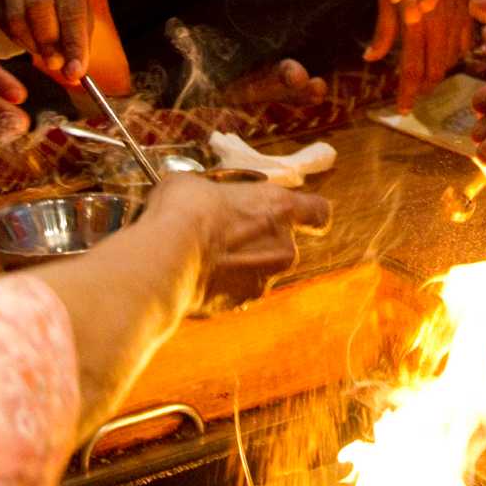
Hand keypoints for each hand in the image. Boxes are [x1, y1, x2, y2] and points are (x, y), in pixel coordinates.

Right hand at [0, 0, 89, 84]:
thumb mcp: (78, 11)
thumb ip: (78, 40)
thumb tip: (74, 73)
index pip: (71, 10)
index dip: (74, 43)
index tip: (75, 72)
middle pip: (40, 9)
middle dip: (49, 44)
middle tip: (56, 66)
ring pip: (18, 18)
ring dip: (33, 44)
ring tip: (45, 55)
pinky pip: (5, 23)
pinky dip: (20, 40)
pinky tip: (30, 44)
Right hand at [145, 175, 330, 312]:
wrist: (168, 257)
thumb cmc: (185, 210)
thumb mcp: (195, 183)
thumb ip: (210, 191)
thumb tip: (193, 194)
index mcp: (280, 208)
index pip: (318, 212)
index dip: (310, 214)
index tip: (298, 215)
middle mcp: (283, 247)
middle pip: (283, 244)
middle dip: (258, 241)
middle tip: (225, 233)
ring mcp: (265, 279)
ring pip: (259, 270)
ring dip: (239, 265)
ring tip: (204, 256)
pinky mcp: (242, 303)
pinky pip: (237, 291)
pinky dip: (222, 285)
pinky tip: (196, 275)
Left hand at [369, 0, 472, 110]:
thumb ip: (383, 31)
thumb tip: (369, 57)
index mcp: (415, 24)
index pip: (411, 68)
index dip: (407, 92)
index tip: (403, 109)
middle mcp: (438, 26)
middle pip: (433, 70)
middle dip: (423, 87)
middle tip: (413, 96)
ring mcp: (456, 22)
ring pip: (450, 61)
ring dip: (437, 74)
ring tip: (425, 81)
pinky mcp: (468, 15)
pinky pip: (464, 46)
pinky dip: (453, 57)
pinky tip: (444, 59)